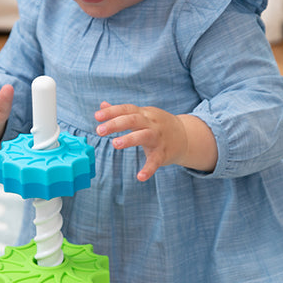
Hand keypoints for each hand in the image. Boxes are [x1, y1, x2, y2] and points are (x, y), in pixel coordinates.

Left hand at [95, 101, 216, 180]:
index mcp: (144, 114)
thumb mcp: (142, 115)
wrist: (185, 136)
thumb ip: (122, 112)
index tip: (97, 116)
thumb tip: (102, 105)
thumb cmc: (158, 125)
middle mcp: (151, 123)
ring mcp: (158, 138)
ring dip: (129, 139)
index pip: (126, 109)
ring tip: (115, 144)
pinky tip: (140, 177)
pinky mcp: (163, 153)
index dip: (112, 112)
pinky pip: (155, 161)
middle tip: (99, 131)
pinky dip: (148, 169)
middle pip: (133, 120)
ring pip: (144, 136)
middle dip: (116, 124)